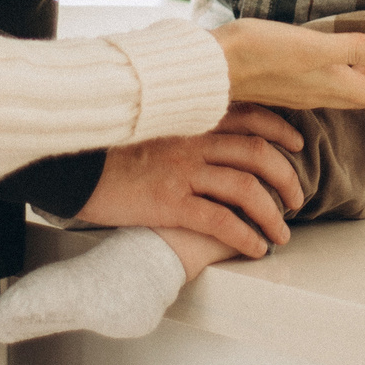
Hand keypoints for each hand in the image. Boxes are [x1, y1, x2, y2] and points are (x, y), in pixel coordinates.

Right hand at [73, 129, 304, 258]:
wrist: (68, 166)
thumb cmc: (105, 149)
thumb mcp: (148, 124)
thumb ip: (179, 124)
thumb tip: (203, 131)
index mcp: (189, 118)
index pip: (249, 116)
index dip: (279, 129)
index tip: (296, 143)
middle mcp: (191, 141)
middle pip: (257, 154)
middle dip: (286, 178)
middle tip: (296, 199)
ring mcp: (181, 172)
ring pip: (246, 189)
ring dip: (272, 214)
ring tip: (281, 234)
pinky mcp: (169, 204)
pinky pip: (219, 221)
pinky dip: (244, 236)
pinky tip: (255, 248)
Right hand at [211, 20, 364, 110]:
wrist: (215, 66)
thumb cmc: (261, 53)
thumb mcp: (314, 46)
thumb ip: (354, 50)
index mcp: (332, 85)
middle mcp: (319, 93)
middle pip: (363, 94)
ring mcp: (300, 91)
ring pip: (344, 90)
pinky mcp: (284, 84)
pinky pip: (324, 86)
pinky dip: (342, 78)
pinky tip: (336, 69)